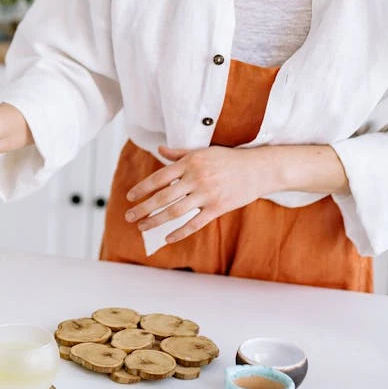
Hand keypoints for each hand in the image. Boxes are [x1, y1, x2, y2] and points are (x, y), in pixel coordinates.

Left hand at [123, 145, 276, 243]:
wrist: (258, 169)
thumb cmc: (228, 159)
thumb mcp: (202, 152)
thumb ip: (179, 154)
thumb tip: (159, 149)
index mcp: (190, 163)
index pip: (159, 177)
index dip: (142, 188)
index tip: (130, 197)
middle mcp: (196, 178)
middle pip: (163, 197)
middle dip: (143, 208)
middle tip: (129, 216)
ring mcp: (207, 194)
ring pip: (175, 211)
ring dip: (156, 221)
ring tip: (142, 227)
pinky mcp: (218, 208)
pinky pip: (195, 223)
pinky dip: (180, 232)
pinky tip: (167, 238)